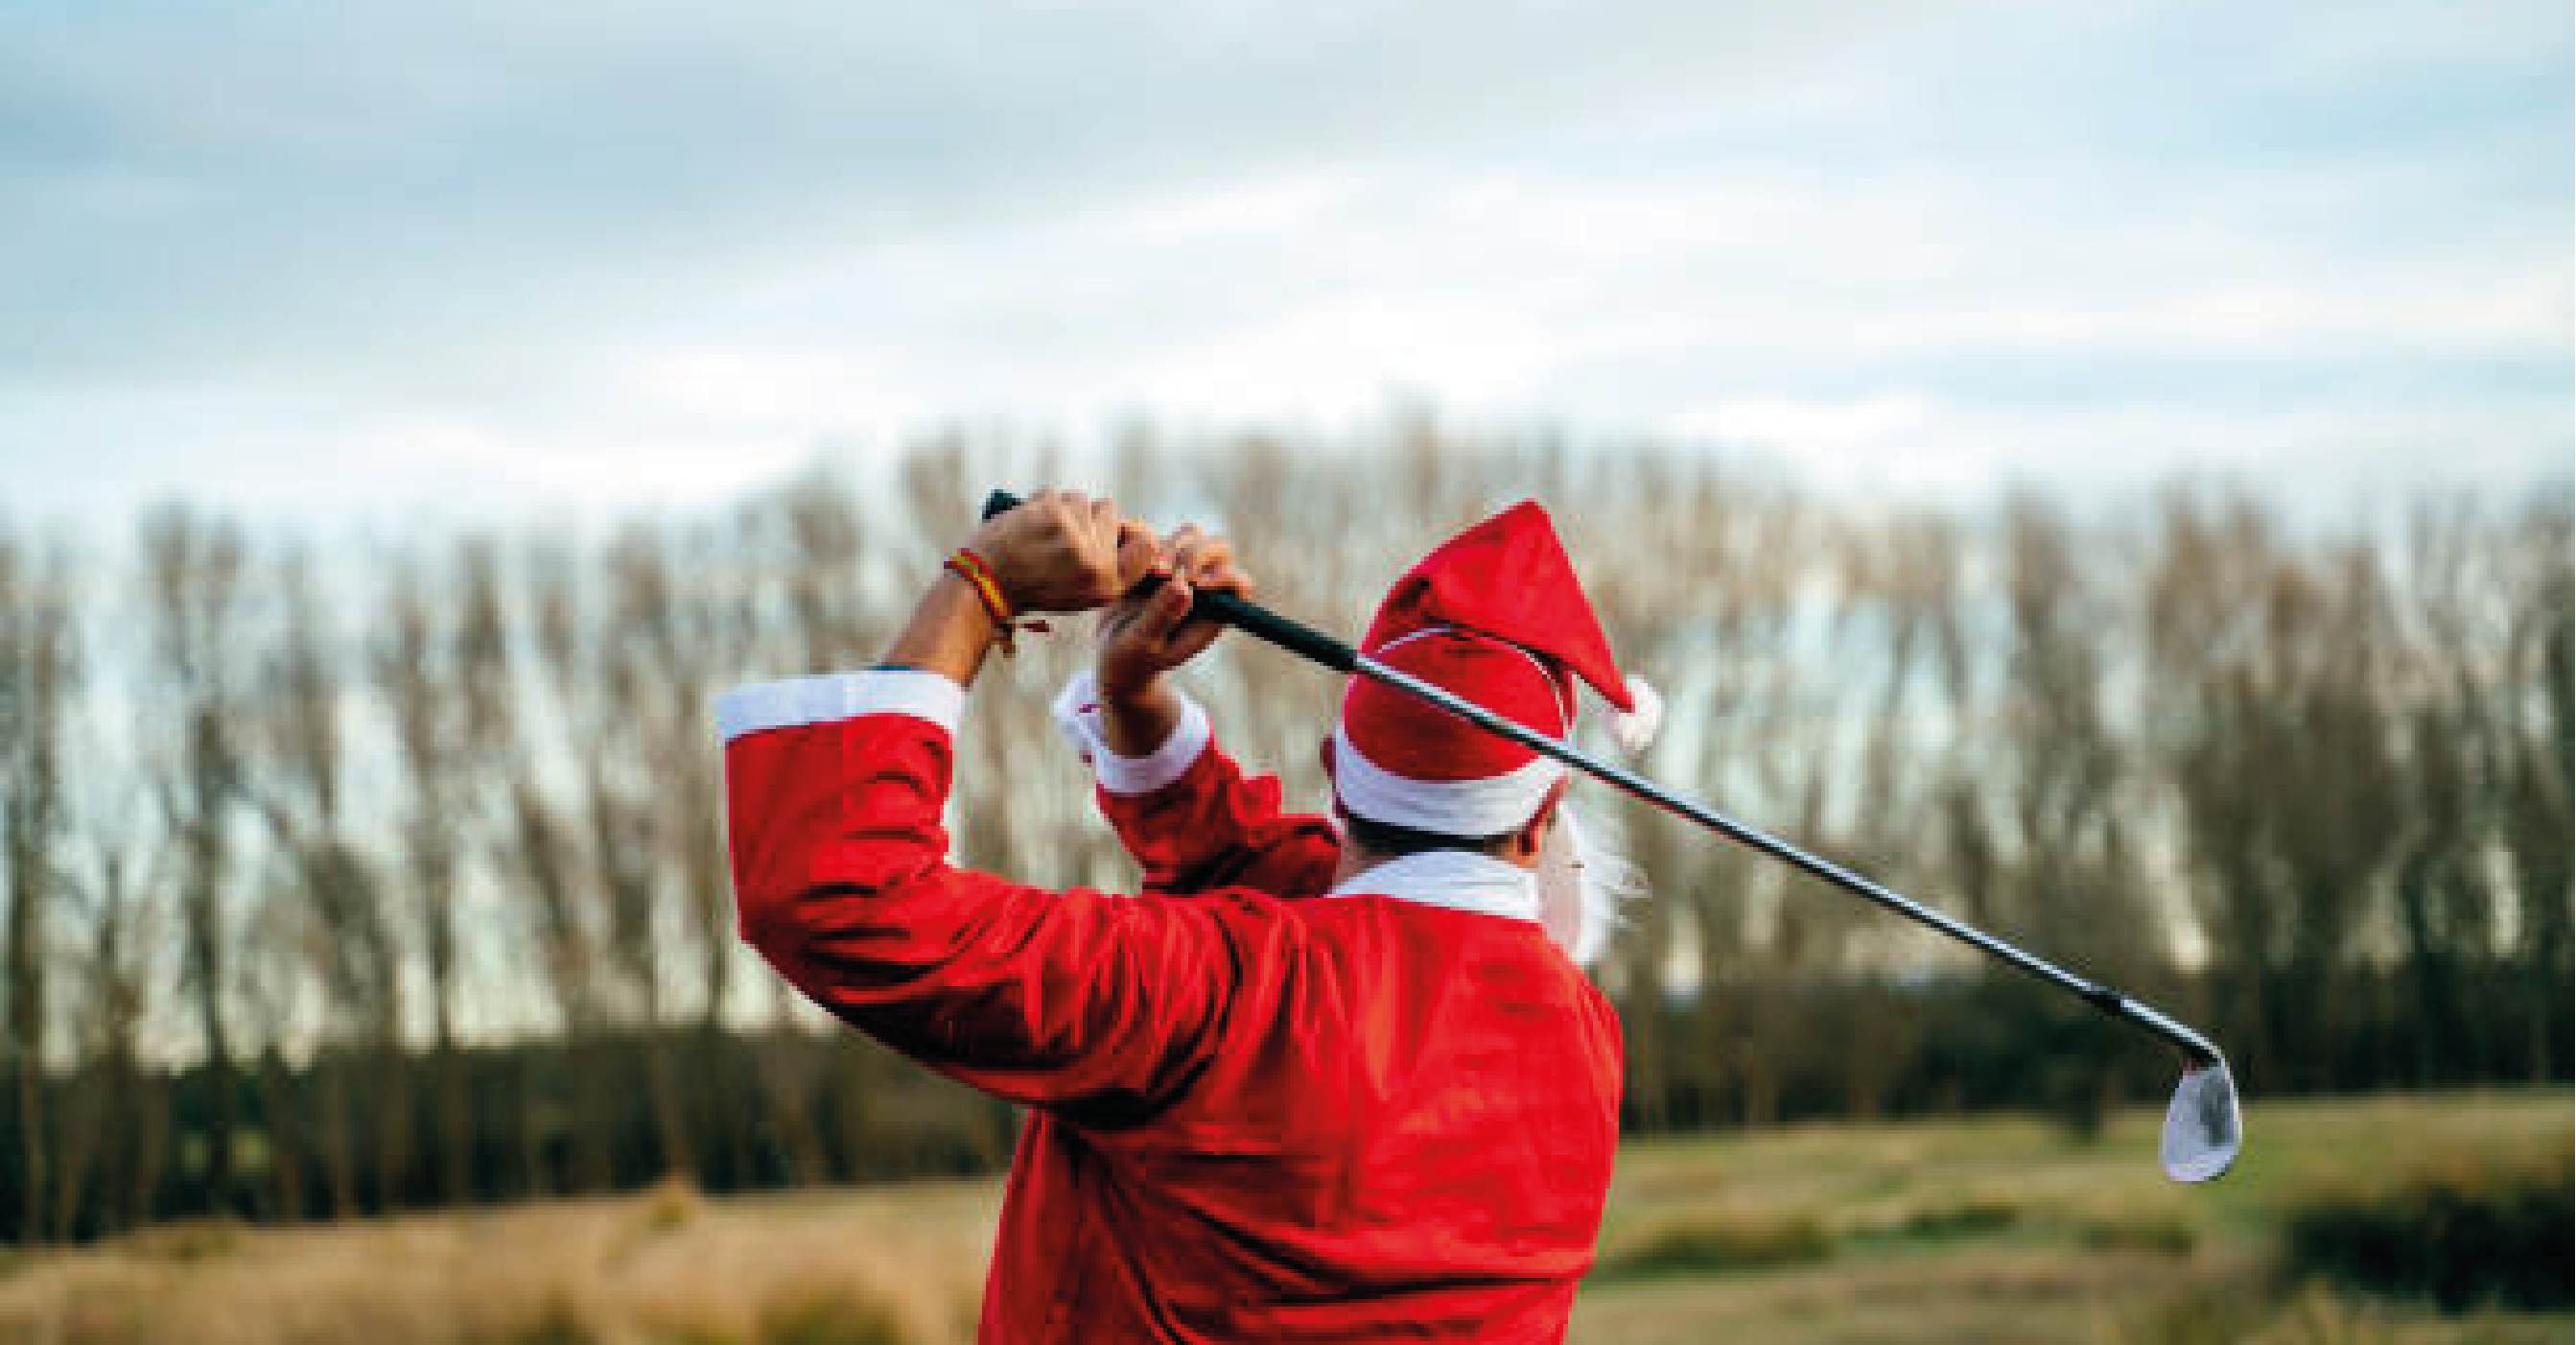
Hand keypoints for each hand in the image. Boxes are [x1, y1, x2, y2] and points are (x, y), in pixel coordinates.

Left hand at [969, 489, 1162, 614]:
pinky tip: (1028, 526)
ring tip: (1042, 533)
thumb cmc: (1033, 588)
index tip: (1109, 530)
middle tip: (1061, 538)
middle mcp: (1097, 562)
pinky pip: (1055, 493)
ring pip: (1082, 499)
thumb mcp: (1081, 594)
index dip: (1130, 530)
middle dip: (1088, 517)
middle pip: (1110, 511)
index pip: (1147, 544)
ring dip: (1064, 509)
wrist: (985, 584)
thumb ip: (1111, 566)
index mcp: (1108, 586)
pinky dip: (1041, 504)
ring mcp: (1075, 536)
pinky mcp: (1052, 513)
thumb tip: (1138, 530)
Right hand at [1098, 525, 1255, 701]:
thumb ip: (1162, 617)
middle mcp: (1205, 585)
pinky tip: (1124, 567)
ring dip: (1168, 547)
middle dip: (1194, 554)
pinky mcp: (1156, 555)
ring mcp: (1182, 566)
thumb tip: (1183, 587)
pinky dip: (1140, 542)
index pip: (1238, 583)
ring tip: (1147, 573)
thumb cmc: (1133, 660)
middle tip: (1161, 573)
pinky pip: (1154, 533)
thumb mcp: (1142, 645)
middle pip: (1219, 548)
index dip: (1223, 577)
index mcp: (1215, 612)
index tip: (1196, 585)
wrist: (1109, 652)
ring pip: (1191, 535)